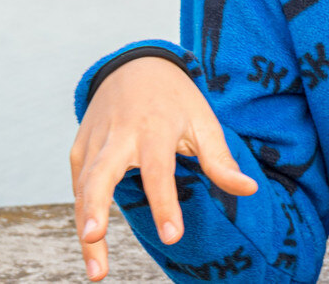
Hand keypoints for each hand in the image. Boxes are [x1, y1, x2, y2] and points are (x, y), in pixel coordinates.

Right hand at [69, 56, 256, 280]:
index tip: (172, 237)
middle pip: (102, 173)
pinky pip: (78, 184)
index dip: (165, 204)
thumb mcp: (204, 120)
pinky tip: (90, 242)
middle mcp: (119, 135)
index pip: (159, 171)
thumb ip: (221, 160)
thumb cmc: (176, 99)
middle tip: (94, 239)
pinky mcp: (79, 148)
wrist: (135, 65)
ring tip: (96, 270)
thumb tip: (250, 189)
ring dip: (85, 226)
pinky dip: (82, 213)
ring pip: (83, 186)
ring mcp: (94, 141)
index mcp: (155, 128)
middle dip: (95, 207)